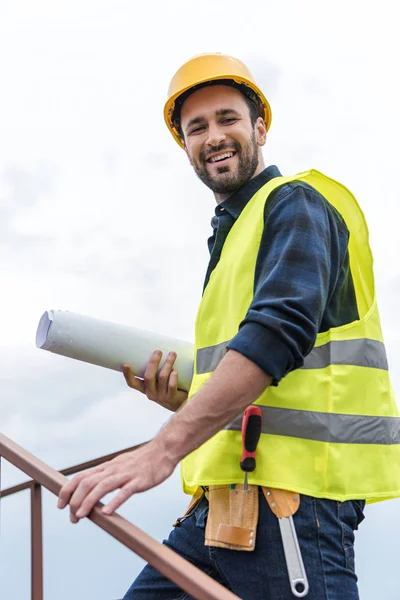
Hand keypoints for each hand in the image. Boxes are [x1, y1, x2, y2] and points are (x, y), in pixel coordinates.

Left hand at [57, 439, 175, 521]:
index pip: (81, 476)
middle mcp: (113, 469)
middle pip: (88, 482)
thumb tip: (92, 491)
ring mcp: (126, 474)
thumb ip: (106, 477)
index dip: (68, 490)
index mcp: (107, 467)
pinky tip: (107, 512)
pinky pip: (125, 491)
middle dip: (75, 500)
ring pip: (103, 486)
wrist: (163, 450)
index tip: (60, 505)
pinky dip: (115, 501)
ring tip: (81, 515)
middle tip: (73, 518)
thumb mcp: (120, 466)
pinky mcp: (139, 481)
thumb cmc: (142, 461)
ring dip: (89, 501)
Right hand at [122, 350, 187, 411]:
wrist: (180, 403)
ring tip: (172, 354)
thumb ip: (154, 370)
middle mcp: (151, 393)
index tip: (125, 364)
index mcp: (144, 388)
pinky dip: (173, 375)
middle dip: (153, 362)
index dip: (128, 375)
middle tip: (158, 351)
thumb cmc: (167, 387)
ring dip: (167, 364)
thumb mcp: (157, 380)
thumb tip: (155, 350)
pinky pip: (171, 384)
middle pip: (148, 377)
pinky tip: (175, 370)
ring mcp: (161, 397)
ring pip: (162, 377)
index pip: (132, 383)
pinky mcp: (172, 398)